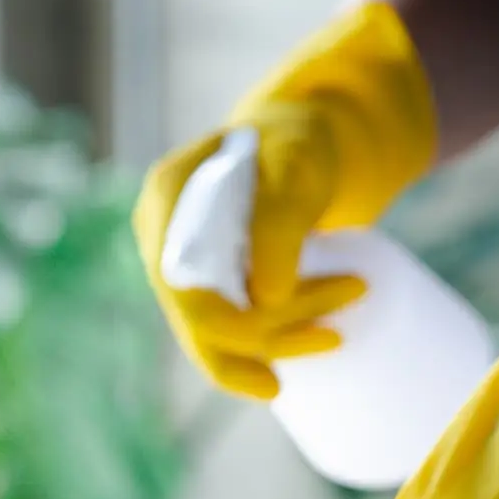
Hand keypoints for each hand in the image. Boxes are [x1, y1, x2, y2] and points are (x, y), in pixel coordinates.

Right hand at [136, 2, 437, 400]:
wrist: (305, 136)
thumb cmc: (301, 142)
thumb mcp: (297, 167)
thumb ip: (278, 223)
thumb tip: (265, 298)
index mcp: (167, 196)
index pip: (180, 286)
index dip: (223, 333)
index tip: (278, 362)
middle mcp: (161, 232)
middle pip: (197, 315)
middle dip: (267, 337)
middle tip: (337, 330)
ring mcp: (179, 257)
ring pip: (213, 329)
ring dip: (276, 343)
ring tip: (337, 335)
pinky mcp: (206, 275)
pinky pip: (224, 326)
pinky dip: (265, 345)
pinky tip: (302, 352)